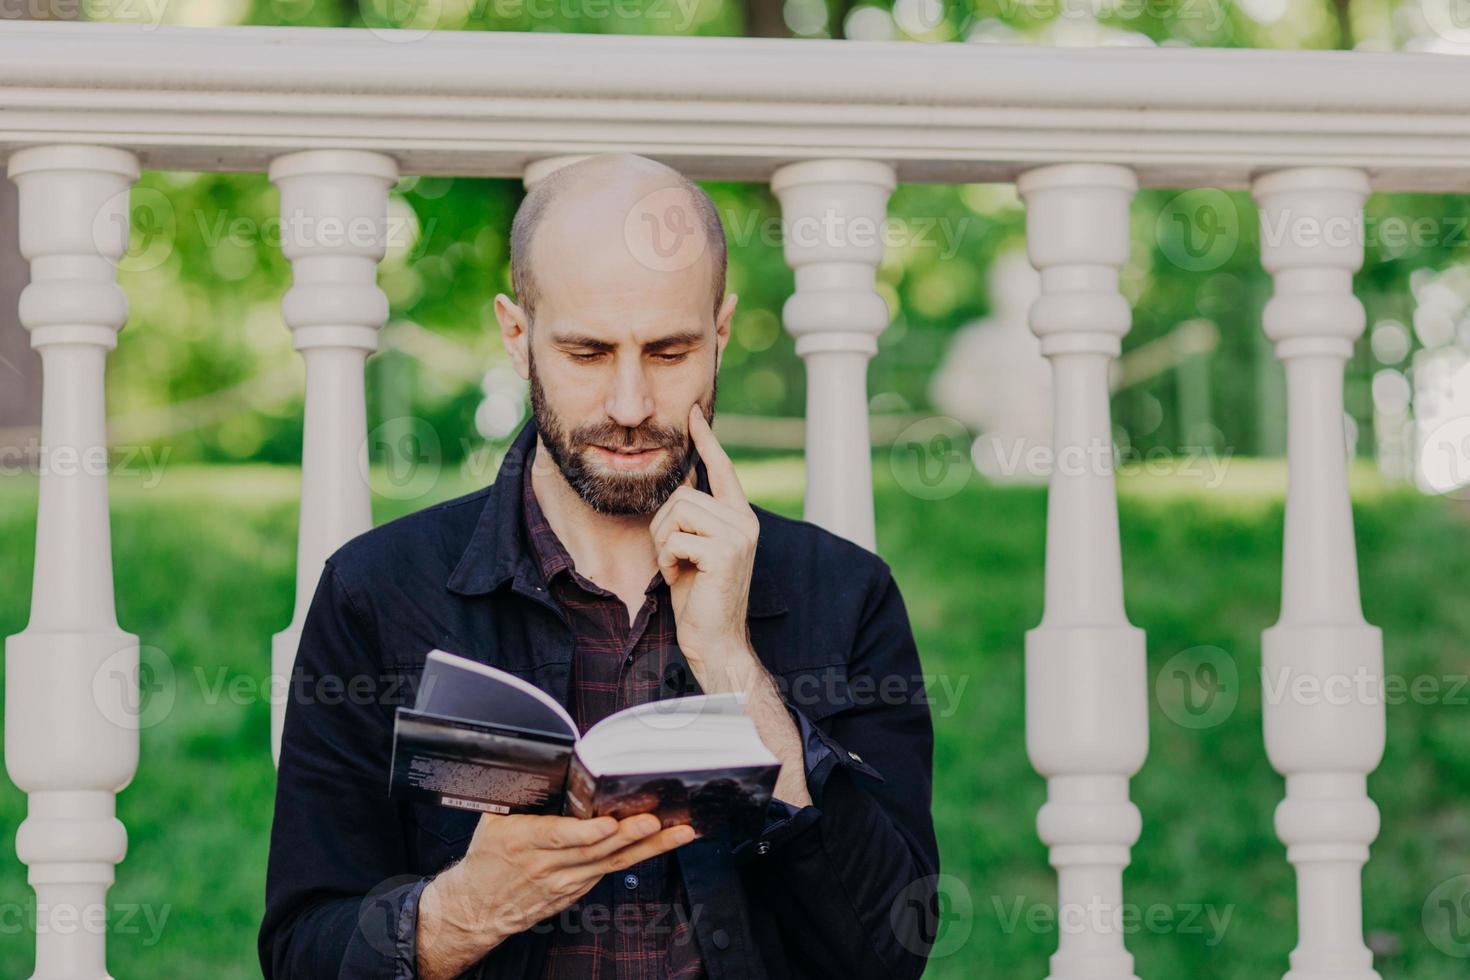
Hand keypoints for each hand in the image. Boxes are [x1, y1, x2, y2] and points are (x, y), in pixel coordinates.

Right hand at [416, 812, 693, 979]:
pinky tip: (664, 843)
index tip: (609, 823)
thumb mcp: (492, 821)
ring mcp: (566, 881)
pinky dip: (640, 857)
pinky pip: (612, 870)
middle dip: (629, 834)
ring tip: (678, 831)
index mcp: (522, 841)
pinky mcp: (577, 889)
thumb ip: (519, 796)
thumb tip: (543, 763)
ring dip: (649, 847)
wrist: (477, 908)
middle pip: (595, 850)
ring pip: (612, 862)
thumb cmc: (487, 858)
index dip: (586, 832)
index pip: (558, 837)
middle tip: (656, 819)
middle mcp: (547, 864)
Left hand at [651, 404, 761, 688]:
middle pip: (682, 495)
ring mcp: (738, 535)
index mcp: (740, 517)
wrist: (716, 641)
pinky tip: (681, 579)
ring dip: (664, 544)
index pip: (722, 468)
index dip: (707, 439)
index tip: (694, 413)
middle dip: (663, 527)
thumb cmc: (700, 598)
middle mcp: (745, 521)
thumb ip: (694, 517)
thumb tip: (681, 481)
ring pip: (677, 513)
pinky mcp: (725, 552)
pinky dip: (668, 561)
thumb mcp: (695, 548)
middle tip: (673, 559)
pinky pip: (676, 538)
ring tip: (679, 568)